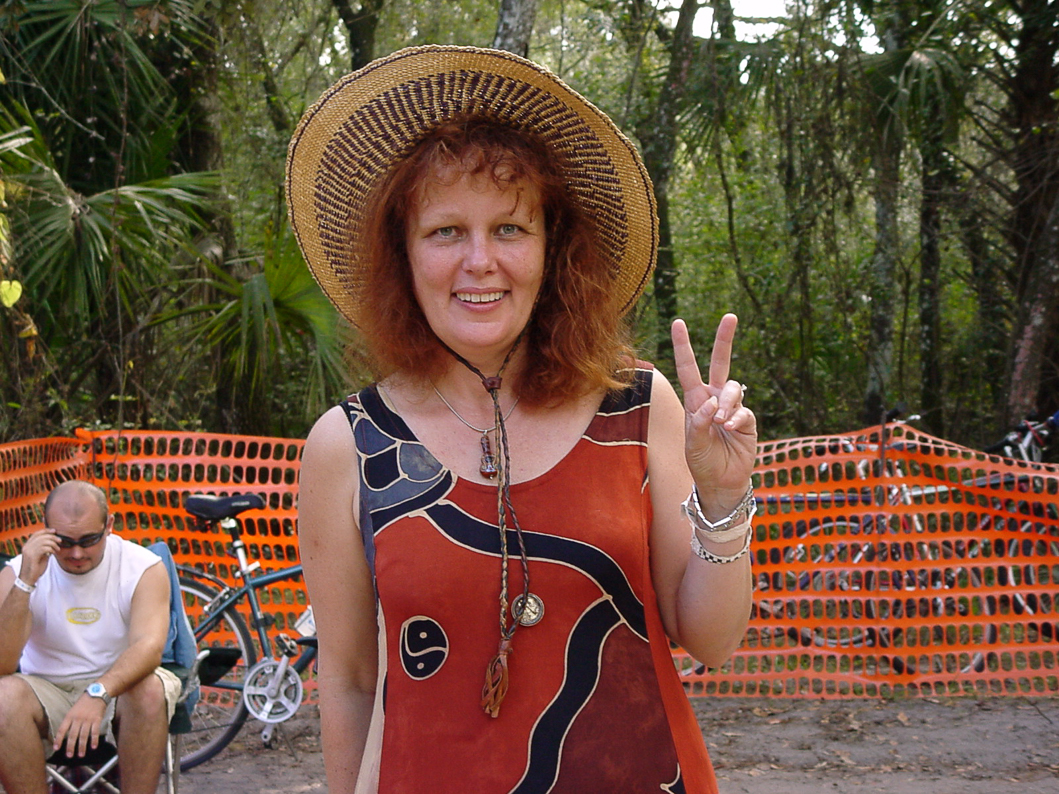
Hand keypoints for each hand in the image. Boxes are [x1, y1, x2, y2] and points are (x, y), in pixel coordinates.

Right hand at [17, 529, 59, 585]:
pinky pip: (44, 548)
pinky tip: (53, 553)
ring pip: (43, 541)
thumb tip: (53, 541)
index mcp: (27, 545)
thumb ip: (45, 548)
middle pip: (41, 536)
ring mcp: (28, 551)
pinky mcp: (32, 556)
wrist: (28, 578)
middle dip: (52, 537)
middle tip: (59, 541)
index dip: (46, 531)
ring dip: (53, 544)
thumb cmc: (36, 567)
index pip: (36, 534)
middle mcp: (26, 547)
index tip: (54, 531)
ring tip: (57, 549)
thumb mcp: (41, 555)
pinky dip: (51, 549)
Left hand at [54, 693, 106, 756]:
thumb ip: (70, 720)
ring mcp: (88, 719)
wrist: (97, 693)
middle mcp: (78, 718)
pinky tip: (93, 746)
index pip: (62, 730)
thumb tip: (65, 733)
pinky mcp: (97, 719)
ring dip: (82, 746)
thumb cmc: (84, 702)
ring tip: (81, 754)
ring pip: (83, 735)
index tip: (56, 748)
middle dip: (70, 747)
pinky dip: (94, 740)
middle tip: (69, 755)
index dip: (58, 740)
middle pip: (73, 735)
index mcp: (70, 716)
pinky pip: (95, 732)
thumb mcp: (73, 709)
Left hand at [672, 315, 757, 514]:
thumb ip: (699, 423)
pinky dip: (736, 418)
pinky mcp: (747, 420)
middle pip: (720, 363)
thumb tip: (712, 402)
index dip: (683, 346)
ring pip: (733, 388)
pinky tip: (730, 428)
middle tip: (730, 316)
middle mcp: (714, 398)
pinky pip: (744, 410)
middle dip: (724, 339)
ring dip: (726, 402)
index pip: (688, 368)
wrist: (720, 482)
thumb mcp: (693, 443)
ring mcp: (732, 408)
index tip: (678, 322)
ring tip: (720, 422)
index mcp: (695, 400)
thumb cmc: (701, 461)